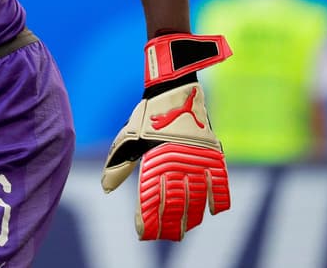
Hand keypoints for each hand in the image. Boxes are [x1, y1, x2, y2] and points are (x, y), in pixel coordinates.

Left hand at [101, 33, 232, 240]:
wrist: (173, 89)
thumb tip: (106, 189)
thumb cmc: (147, 115)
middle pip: (174, 205)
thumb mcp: (128, 138)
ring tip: (185, 230)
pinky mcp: (213, 154)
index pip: (149, 200)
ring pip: (196, 200)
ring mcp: (197, 160)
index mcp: (152, 161)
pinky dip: (218, 199)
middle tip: (164, 238)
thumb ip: (118, 164)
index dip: (147, 220)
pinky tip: (213, 212)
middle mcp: (175, 164)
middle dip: (169, 225)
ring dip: (191, 217)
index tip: (142, 233)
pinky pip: (220, 184)